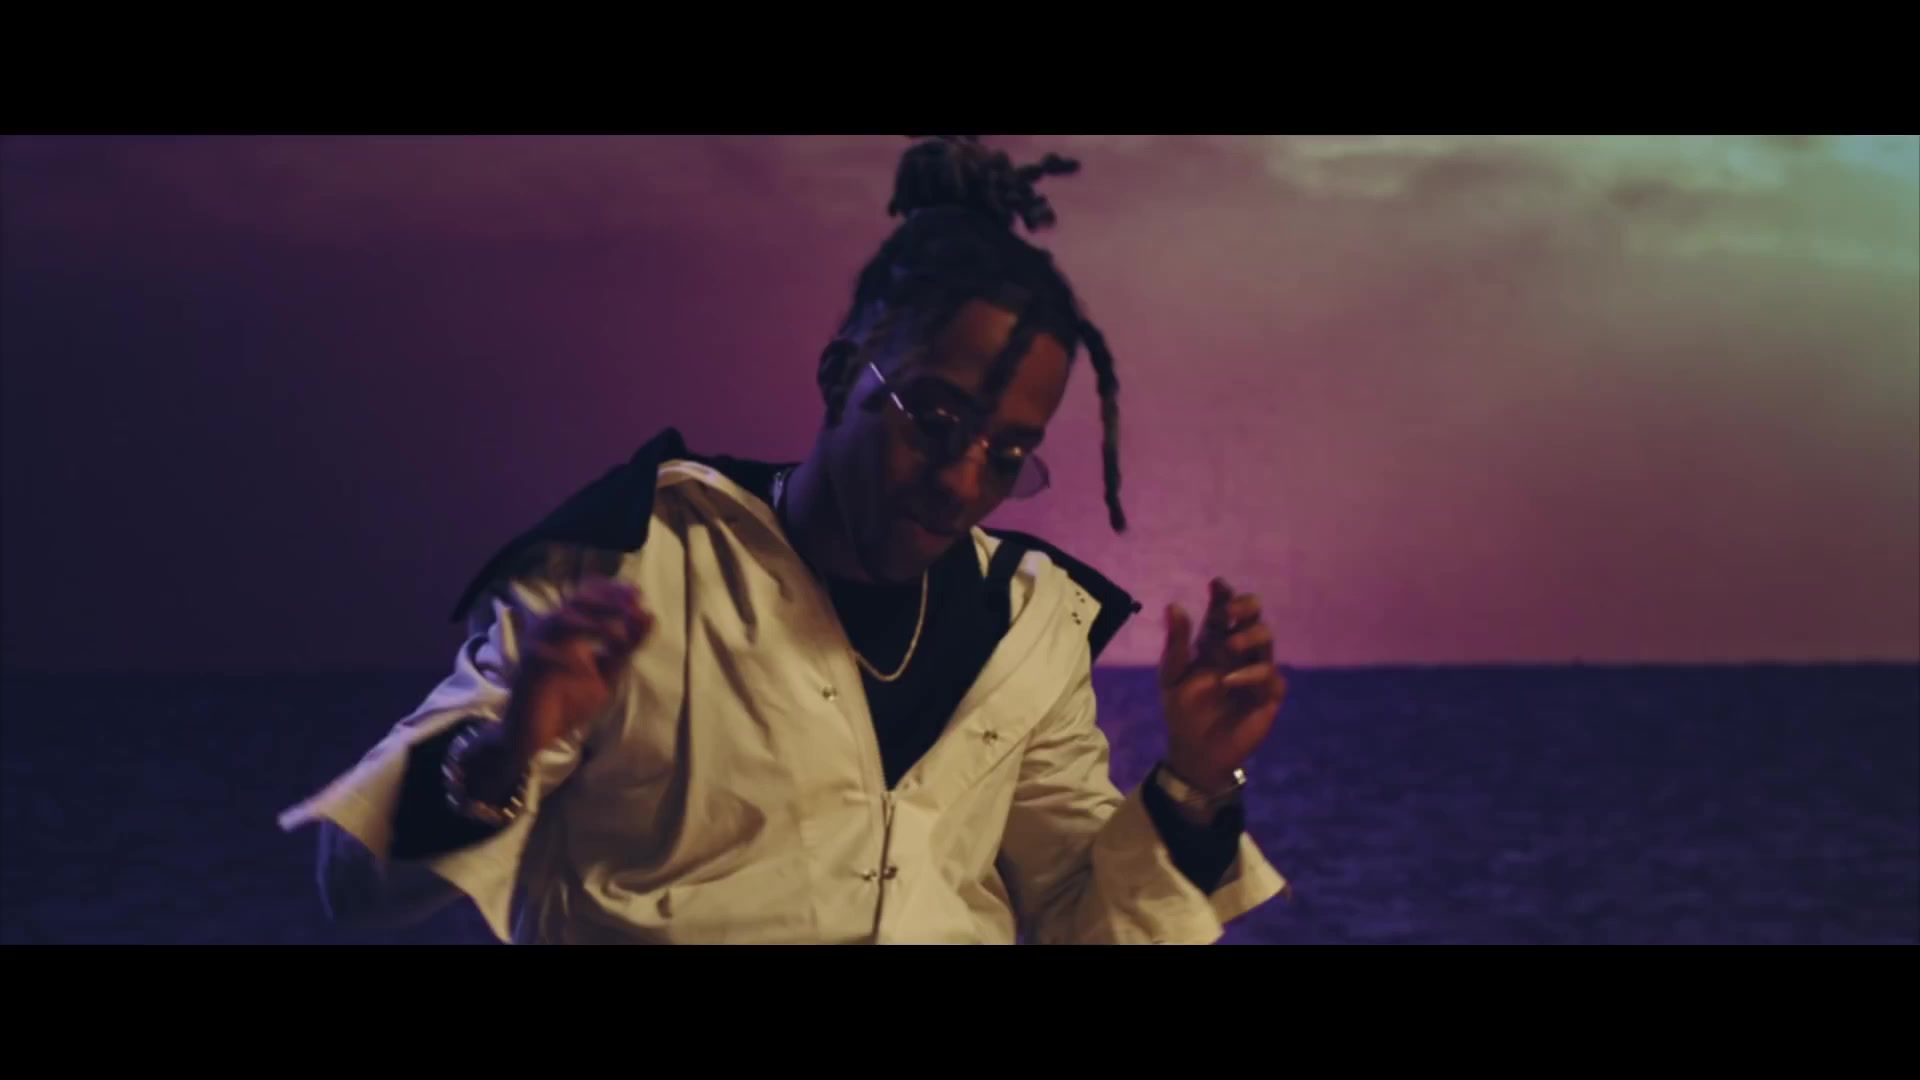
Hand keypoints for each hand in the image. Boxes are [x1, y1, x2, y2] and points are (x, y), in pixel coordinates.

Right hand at [500, 577, 652, 766]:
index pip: (589, 596)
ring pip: (560, 620)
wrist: (535, 735)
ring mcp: (538, 646)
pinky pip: (545, 654)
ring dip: (592, 622)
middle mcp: (552, 631)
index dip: (613, 591)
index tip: (638, 594)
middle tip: (633, 608)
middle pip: (577, 600)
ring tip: (619, 634)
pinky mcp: (527, 668)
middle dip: (608, 601)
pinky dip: (568, 656)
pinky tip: (586, 664)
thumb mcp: (608, 673)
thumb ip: (627, 648)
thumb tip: (649, 617)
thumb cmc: (569, 701)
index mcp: (570, 628)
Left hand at [1157, 578, 1287, 791]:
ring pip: (1267, 638)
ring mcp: (1256, 671)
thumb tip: (1174, 605)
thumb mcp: (1172, 676)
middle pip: (1254, 616)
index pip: (1223, 611)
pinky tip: (1229, 681)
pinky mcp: (1268, 695)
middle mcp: (1239, 652)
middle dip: (1245, 606)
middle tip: (1227, 612)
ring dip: (1249, 636)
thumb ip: (1176, 643)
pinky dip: (1250, 674)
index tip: (1216, 584)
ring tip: (1229, 645)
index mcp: (1214, 643)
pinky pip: (1270, 675)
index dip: (1223, 594)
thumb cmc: (1183, 711)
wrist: (1193, 751)